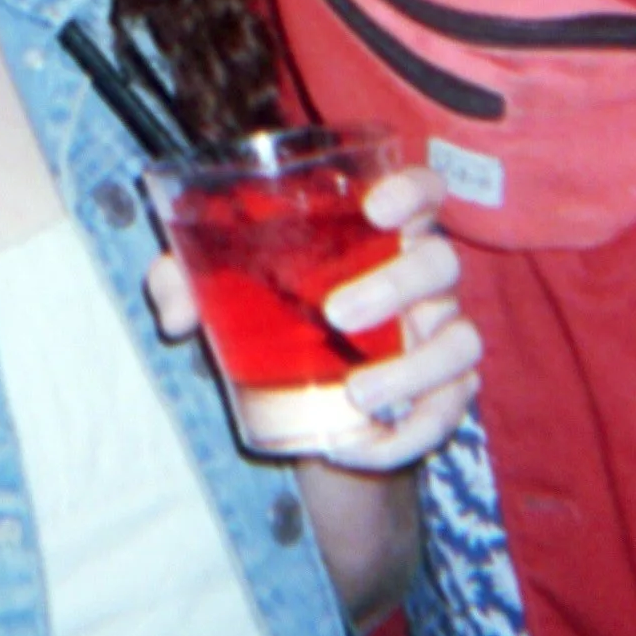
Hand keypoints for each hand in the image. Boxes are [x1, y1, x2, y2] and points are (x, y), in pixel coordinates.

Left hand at [144, 162, 481, 475]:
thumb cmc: (273, 317)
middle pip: (439, 263)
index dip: (412, 191)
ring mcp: (440, 337)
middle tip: (334, 313)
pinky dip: (407, 435)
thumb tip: (174, 313)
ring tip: (355, 393)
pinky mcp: (444, 396)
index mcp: (379, 233)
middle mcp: (422, 278)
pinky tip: (356, 445)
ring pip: (460, 341)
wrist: (307, 405)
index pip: (424, 190)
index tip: (374, 208)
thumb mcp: (223, 293)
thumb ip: (185, 281)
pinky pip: (446, 413)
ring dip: (413, 368)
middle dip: (395, 285)